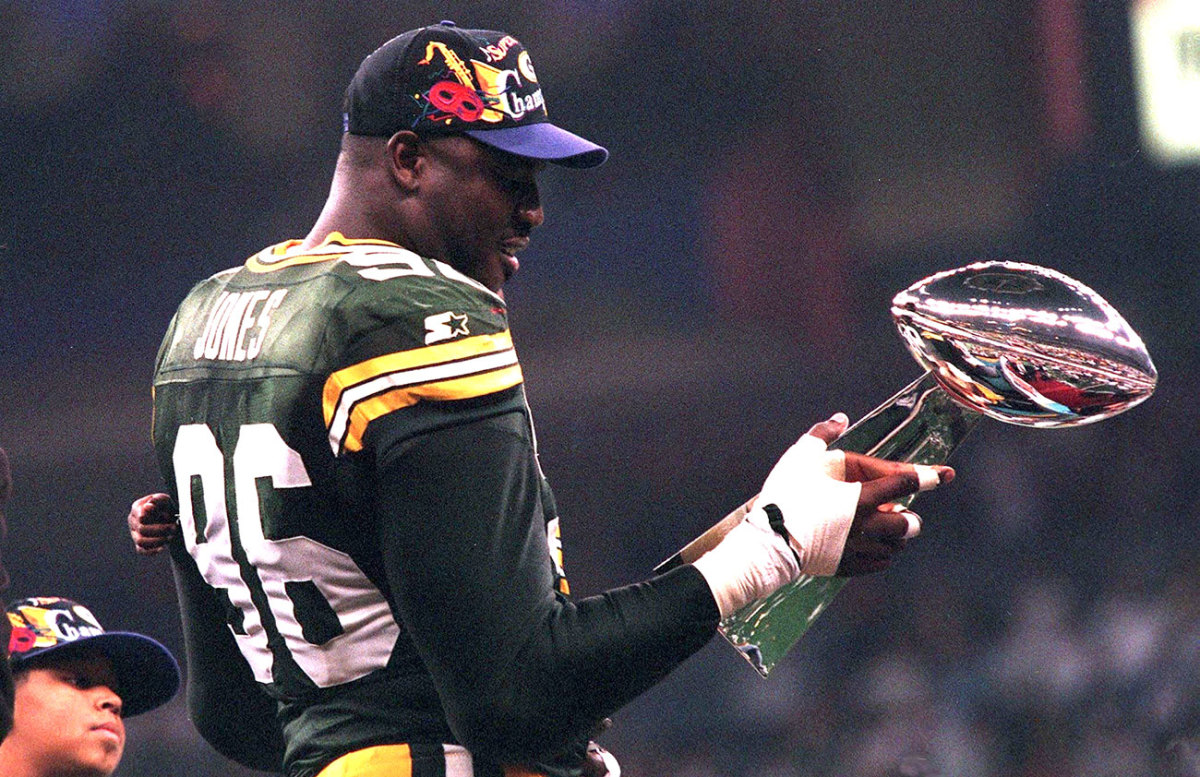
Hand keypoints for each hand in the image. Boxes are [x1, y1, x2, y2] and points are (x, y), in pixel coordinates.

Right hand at [128, 493, 178, 554]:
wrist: (169, 516)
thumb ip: (157, 500)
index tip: (168, 516)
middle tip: (174, 528)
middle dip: (160, 530)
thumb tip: (147, 506)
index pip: (141, 516)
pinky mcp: (139, 543)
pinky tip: (162, 547)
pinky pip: (141, 550)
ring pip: (141, 541)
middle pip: (142, 529)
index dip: (155, 518)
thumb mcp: (165, 500)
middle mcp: (133, 521)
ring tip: (170, 537)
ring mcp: (134, 533)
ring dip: (158, 540)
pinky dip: (152, 551)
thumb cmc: (166, 506)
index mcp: (137, 508)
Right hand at [692, 412, 954, 617]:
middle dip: (910, 516)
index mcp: (860, 496)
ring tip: (886, 529)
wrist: (769, 542)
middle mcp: (866, 524)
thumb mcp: (800, 458)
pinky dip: (882, 554)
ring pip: (895, 546)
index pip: (904, 483)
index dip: (927, 476)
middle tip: (903, 511)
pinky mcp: (847, 566)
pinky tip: (874, 548)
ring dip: (896, 536)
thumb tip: (840, 418)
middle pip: (908, 524)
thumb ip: (822, 435)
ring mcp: (858, 549)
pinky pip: (879, 563)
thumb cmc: (784, 496)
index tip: (945, 475)